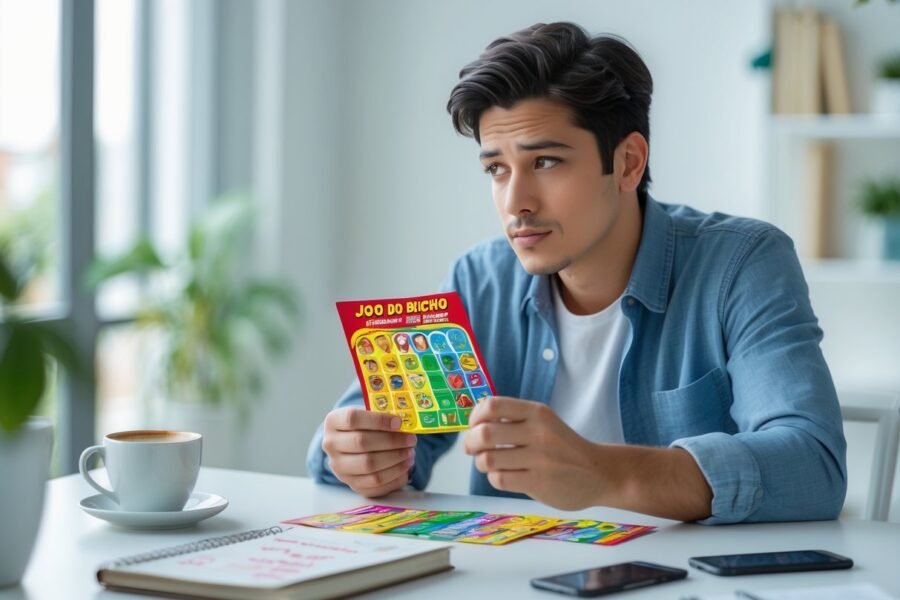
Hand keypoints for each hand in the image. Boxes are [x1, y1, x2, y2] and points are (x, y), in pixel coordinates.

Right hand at [321, 408, 416, 497]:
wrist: (351, 446)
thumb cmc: (363, 425)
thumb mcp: (367, 413)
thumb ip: (382, 414)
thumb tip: (406, 420)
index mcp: (333, 421)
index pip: (352, 419)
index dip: (378, 420)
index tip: (399, 422)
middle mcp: (331, 445)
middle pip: (362, 443)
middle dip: (392, 441)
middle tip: (411, 439)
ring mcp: (339, 467)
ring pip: (369, 466)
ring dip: (395, 459)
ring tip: (410, 452)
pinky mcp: (352, 484)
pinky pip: (375, 484)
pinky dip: (394, 475)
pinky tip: (405, 466)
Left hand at [464, 396, 603, 509]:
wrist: (599, 473)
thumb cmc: (563, 447)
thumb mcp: (544, 422)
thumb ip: (514, 420)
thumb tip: (473, 424)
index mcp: (537, 412)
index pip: (492, 406)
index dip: (474, 417)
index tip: (473, 426)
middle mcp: (537, 432)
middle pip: (484, 434)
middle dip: (470, 443)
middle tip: (472, 449)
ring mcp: (539, 459)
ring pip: (488, 459)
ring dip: (481, 463)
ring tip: (490, 464)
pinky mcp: (538, 483)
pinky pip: (499, 479)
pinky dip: (495, 478)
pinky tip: (505, 476)